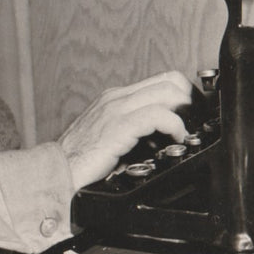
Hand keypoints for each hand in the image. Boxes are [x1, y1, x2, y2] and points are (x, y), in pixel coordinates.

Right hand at [57, 70, 191, 188]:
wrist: (55, 173)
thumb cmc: (81, 162)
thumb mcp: (111, 138)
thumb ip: (133, 130)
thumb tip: (161, 136)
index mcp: (115, 98)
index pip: (159, 80)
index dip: (182, 93)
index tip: (194, 111)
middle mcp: (117, 97)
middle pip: (168, 80)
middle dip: (190, 99)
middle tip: (198, 120)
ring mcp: (116, 109)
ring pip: (166, 91)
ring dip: (186, 110)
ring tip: (188, 130)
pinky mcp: (118, 126)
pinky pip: (157, 115)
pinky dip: (174, 124)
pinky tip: (177, 138)